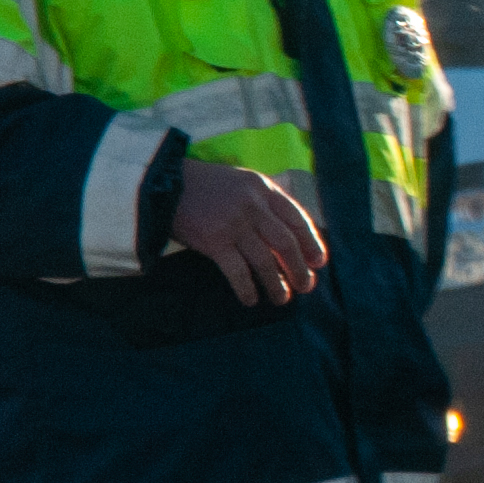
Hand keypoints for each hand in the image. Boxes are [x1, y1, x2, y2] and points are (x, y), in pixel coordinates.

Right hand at [174, 160, 326, 306]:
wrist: (164, 185)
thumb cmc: (207, 186)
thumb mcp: (243, 182)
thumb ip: (266, 201)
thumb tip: (291, 233)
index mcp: (264, 188)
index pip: (297, 218)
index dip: (312, 242)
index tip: (319, 262)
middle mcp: (253, 206)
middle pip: (286, 242)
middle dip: (299, 268)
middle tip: (307, 286)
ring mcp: (233, 224)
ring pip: (265, 260)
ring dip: (276, 283)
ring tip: (282, 299)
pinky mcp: (214, 241)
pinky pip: (237, 272)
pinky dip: (247, 288)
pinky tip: (251, 300)